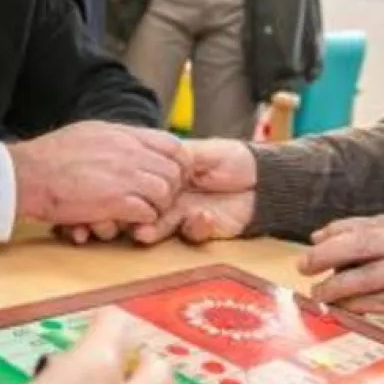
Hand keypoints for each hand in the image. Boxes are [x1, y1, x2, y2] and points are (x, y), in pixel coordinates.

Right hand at [10, 122, 189, 227]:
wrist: (27, 175)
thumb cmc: (51, 157)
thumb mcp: (90, 134)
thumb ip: (117, 139)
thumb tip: (133, 143)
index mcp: (124, 134)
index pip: (174, 146)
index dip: (178, 165)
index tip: (171, 177)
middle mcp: (130, 151)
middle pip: (174, 171)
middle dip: (171, 190)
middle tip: (158, 201)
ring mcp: (125, 175)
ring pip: (165, 193)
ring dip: (157, 207)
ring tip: (142, 212)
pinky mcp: (117, 201)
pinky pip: (148, 213)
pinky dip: (142, 220)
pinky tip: (128, 221)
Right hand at [126, 139, 256, 245]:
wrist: (264, 179)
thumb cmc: (235, 159)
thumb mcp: (204, 150)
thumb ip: (179, 154)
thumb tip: (153, 157)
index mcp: (170, 174)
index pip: (144, 182)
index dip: (132, 187)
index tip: (120, 190)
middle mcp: (173, 196)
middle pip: (145, 206)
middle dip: (133, 216)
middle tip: (122, 222)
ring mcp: (185, 213)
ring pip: (161, 225)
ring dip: (152, 229)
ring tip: (144, 232)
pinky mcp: (203, 227)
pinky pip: (192, 233)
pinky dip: (194, 227)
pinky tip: (202, 217)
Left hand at [299, 214, 383, 336]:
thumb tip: (363, 233)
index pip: (364, 225)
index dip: (335, 232)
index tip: (316, 239)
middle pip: (355, 246)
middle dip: (323, 256)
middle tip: (304, 265)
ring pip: (361, 278)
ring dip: (333, 287)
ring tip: (318, 294)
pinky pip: (377, 303)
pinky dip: (356, 305)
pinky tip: (344, 307)